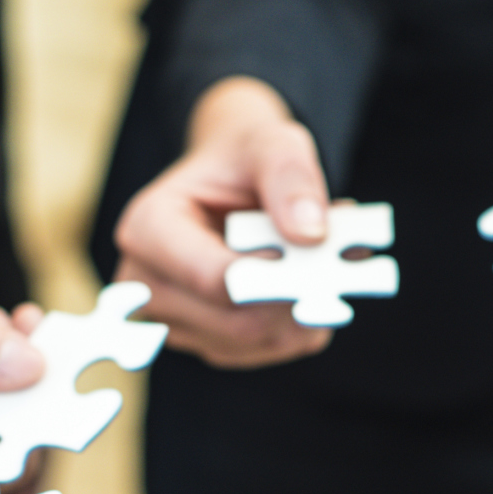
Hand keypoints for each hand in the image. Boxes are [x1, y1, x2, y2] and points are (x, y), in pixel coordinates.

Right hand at [112, 76, 335, 367]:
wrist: (232, 176)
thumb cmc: (246, 158)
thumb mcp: (273, 143)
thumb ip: (291, 178)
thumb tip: (311, 235)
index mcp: (148, 228)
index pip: (211, 278)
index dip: (273, 279)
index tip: (319, 259)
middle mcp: (147, 283)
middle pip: (235, 322)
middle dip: (297, 299)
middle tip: (345, 266)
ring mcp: (172, 320)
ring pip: (255, 343)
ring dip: (304, 312)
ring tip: (328, 265)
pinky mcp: (204, 340)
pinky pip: (264, 350)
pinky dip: (300, 324)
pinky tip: (312, 287)